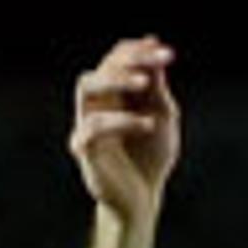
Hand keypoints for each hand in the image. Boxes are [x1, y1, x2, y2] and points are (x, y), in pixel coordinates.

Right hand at [71, 35, 181, 217]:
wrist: (143, 198)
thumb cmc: (151, 156)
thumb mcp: (162, 118)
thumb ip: (157, 89)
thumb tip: (155, 48)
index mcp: (113, 93)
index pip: (116, 60)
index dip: (137, 51)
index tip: (163, 49)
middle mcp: (95, 103)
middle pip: (100, 68)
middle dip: (128, 60)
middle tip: (158, 61)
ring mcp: (86, 123)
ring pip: (87, 87)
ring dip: (116, 80)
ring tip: (145, 83)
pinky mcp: (84, 148)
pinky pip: (93, 126)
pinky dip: (122, 121)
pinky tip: (148, 124)